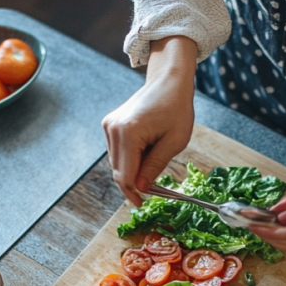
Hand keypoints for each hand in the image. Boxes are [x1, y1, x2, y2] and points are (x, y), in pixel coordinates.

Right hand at [102, 36, 197, 205]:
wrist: (168, 81)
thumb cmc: (176, 108)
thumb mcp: (173, 143)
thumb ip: (154, 167)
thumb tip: (141, 188)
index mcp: (128, 133)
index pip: (125, 176)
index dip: (132, 193)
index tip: (141, 204)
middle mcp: (113, 129)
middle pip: (118, 171)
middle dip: (133, 183)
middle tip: (152, 189)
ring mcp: (109, 126)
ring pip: (117, 163)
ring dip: (132, 170)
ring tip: (154, 160)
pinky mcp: (110, 124)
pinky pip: (117, 152)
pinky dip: (130, 158)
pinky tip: (146, 150)